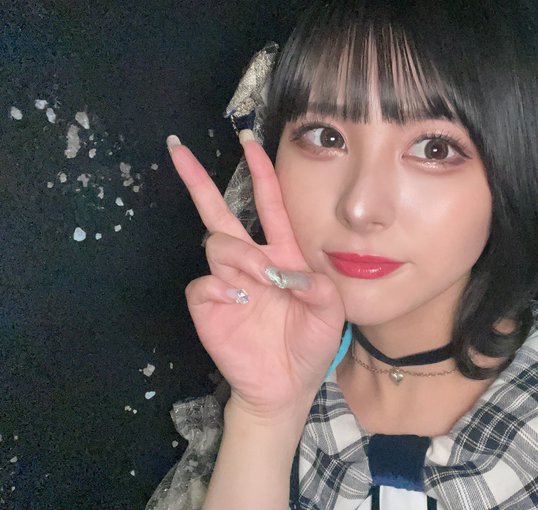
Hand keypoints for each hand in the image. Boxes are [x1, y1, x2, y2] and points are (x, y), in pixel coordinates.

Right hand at [166, 133, 344, 418]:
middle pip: (219, 212)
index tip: (249, 141)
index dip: (260, 173)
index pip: (268, 204)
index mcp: (282, 254)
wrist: (286, 386)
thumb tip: (292, 272)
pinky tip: (239, 300)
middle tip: (178, 148)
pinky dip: (220, 286)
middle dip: (199, 180)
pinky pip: (203, 283)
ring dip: (239, 255)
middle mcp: (251, 261)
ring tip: (260, 281)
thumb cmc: (310, 346)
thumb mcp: (331, 314)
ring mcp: (228, 282)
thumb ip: (322, 289)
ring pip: (216, 244)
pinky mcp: (209, 306)